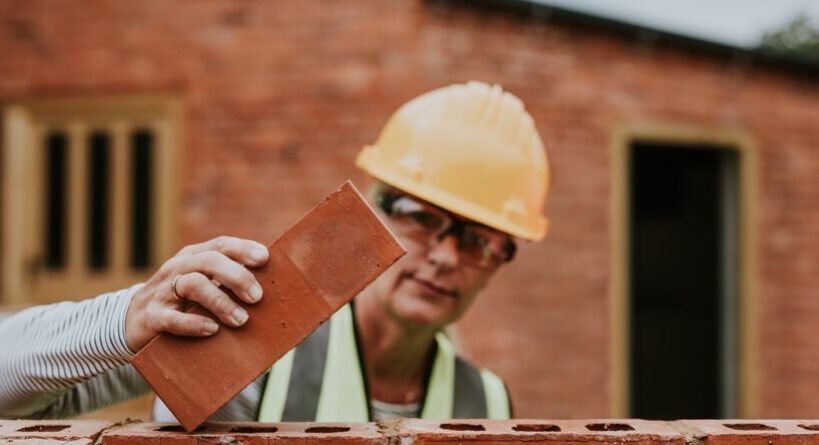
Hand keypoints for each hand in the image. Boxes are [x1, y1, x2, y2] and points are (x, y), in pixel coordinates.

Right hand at [125, 236, 268, 350]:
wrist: (132, 322)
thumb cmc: (180, 303)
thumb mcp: (202, 285)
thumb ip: (228, 283)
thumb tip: (270, 291)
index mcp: (193, 257)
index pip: (220, 245)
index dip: (243, 249)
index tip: (265, 259)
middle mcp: (178, 269)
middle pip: (209, 261)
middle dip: (237, 276)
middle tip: (257, 297)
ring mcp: (163, 292)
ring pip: (193, 285)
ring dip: (221, 301)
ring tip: (241, 320)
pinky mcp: (152, 317)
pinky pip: (172, 318)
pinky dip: (194, 323)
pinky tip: (212, 330)